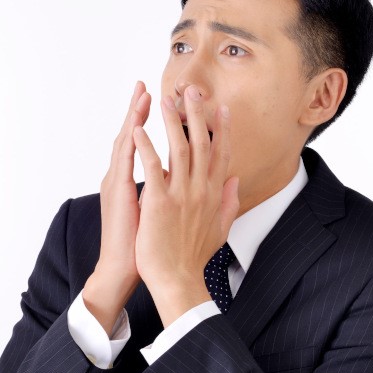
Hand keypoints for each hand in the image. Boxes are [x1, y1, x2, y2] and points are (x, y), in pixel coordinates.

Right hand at [82, 81, 150, 334]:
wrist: (124, 269)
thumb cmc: (145, 246)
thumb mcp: (161, 213)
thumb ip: (172, 193)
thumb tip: (188, 180)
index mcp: (135, 181)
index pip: (145, 145)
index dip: (154, 124)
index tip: (165, 104)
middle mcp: (121, 177)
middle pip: (131, 136)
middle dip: (138, 110)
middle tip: (145, 86)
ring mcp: (117, 183)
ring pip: (125, 142)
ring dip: (133, 117)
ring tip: (141, 95)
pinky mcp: (117, 193)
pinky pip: (123, 163)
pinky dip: (129, 143)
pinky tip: (134, 126)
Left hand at [133, 85, 239, 327]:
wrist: (177, 280)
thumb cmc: (193, 257)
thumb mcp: (220, 229)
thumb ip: (229, 203)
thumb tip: (234, 182)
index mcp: (213, 195)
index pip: (221, 155)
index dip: (222, 130)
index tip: (222, 109)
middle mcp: (200, 190)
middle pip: (201, 144)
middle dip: (197, 115)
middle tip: (192, 91)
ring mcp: (181, 195)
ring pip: (178, 148)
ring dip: (171, 122)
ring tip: (163, 100)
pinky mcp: (159, 202)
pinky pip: (152, 167)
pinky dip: (145, 146)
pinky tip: (138, 129)